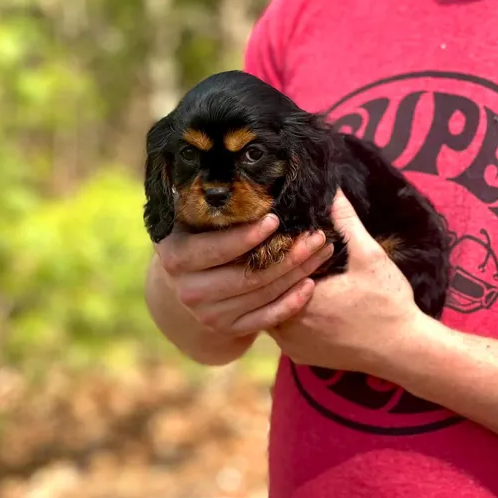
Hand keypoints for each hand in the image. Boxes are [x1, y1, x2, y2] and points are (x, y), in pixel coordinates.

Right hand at [154, 215, 333, 336]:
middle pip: (247, 275)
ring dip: (296, 274)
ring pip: (262, 295)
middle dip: (286, 255)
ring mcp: (208, 315)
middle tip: (315, 235)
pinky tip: (310, 284)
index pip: (214, 249)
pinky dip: (291, 303)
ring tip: (321, 252)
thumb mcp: (192, 220)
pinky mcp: (229, 329)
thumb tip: (238, 167)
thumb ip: (209, 202)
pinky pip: (266, 319)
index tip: (275, 219)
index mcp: (176, 258)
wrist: (186, 283)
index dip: (246, 236)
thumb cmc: (197, 238)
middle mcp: (188, 291)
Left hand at [269, 191, 434, 379]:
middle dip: (271, 271)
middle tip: (275, 250)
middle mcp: (288, 327)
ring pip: (270, 312)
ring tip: (282, 270)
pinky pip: (281, 331)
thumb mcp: (369, 256)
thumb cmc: (388, 302)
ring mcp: (292, 345)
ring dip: (275, 293)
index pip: (271, 269)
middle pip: (265, 292)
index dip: (272, 250)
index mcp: (300, 299)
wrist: (402, 350)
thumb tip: (332, 189)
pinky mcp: (300, 356)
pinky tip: (294, 296)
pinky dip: (285, 314)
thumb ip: (346, 222)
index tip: (277, 235)